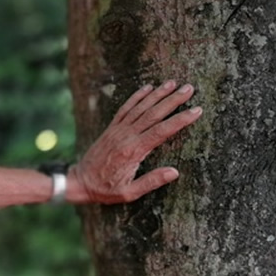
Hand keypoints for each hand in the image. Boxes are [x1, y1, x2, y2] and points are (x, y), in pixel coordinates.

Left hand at [71, 80, 201, 203]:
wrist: (79, 181)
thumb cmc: (105, 189)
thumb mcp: (129, 193)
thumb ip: (151, 182)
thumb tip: (175, 172)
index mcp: (133, 151)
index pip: (162, 131)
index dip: (180, 120)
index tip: (196, 110)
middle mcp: (126, 136)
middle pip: (154, 114)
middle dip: (173, 100)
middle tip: (190, 88)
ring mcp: (117, 130)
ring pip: (140, 107)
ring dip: (157, 94)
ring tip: (173, 82)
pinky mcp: (111, 128)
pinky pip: (125, 108)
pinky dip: (137, 97)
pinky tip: (148, 88)